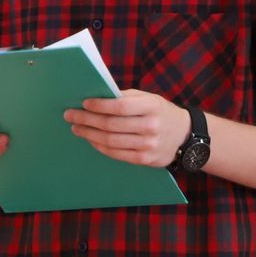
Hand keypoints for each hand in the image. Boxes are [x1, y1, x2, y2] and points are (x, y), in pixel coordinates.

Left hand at [66, 90, 188, 167]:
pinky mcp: (145, 160)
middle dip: (87, 120)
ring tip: (76, 128)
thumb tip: (95, 97)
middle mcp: (151, 126)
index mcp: (152, 106)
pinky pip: (117, 154)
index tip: (83, 103)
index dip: (99, 105)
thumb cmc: (160, 112)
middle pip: (111, 125)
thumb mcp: (148, 99)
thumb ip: (125, 97)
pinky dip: (100, 146)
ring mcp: (149, 145)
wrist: (185, 136)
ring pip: (111, 141)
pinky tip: (90, 139)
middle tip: (70, 116)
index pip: (120, 106)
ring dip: (89, 134)